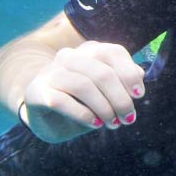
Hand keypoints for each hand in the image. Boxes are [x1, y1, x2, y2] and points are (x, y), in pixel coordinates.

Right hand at [21, 41, 145, 142]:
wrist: (48, 115)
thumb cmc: (85, 101)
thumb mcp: (109, 91)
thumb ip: (124, 79)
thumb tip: (138, 74)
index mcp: (89, 51)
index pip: (113, 52)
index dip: (129, 75)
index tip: (139, 95)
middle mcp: (69, 56)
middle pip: (102, 73)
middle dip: (121, 100)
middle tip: (128, 119)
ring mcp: (50, 72)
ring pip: (83, 85)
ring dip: (104, 109)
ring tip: (113, 124)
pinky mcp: (36, 91)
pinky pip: (61, 101)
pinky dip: (83, 115)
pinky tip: (95, 124)